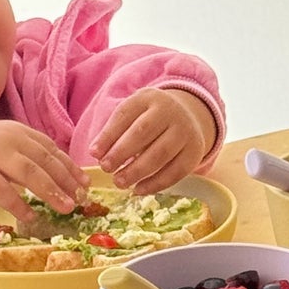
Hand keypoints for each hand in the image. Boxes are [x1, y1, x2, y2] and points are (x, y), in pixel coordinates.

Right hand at [0, 120, 86, 220]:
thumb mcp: (6, 146)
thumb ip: (30, 156)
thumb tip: (65, 179)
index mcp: (18, 132)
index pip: (51, 149)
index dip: (70, 167)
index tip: (85, 185)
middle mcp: (8, 139)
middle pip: (44, 161)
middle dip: (66, 181)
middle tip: (81, 199)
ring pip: (28, 173)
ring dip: (50, 191)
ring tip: (66, 207)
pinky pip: (3, 192)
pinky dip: (20, 205)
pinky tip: (32, 216)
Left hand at [89, 88, 214, 193]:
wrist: (188, 117)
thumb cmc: (150, 119)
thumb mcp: (133, 115)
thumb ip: (115, 131)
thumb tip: (97, 154)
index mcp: (149, 98)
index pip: (125, 115)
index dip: (108, 135)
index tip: (94, 153)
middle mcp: (170, 112)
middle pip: (143, 132)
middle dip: (121, 153)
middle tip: (106, 168)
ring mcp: (185, 132)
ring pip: (160, 154)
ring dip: (137, 171)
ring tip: (119, 182)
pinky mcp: (195, 152)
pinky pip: (175, 172)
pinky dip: (155, 184)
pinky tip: (138, 190)